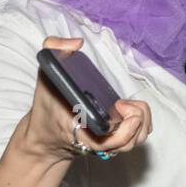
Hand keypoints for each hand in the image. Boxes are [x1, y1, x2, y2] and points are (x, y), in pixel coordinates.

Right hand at [19, 37, 151, 164]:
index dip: (121, 129)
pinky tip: (129, 109)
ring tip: (127, 106)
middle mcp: (96, 140)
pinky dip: (141, 123)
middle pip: (127, 141)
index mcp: (79, 128)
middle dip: (134, 120)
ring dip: (140, 121)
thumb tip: (76, 42)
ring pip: (135, 140)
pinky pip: (135, 138)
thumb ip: (54, 51)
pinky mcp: (114, 142)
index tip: (118, 105)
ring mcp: (107, 144)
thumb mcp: (44, 75)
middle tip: (121, 103)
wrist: (45, 136)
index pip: (105, 140)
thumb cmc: (47, 105)